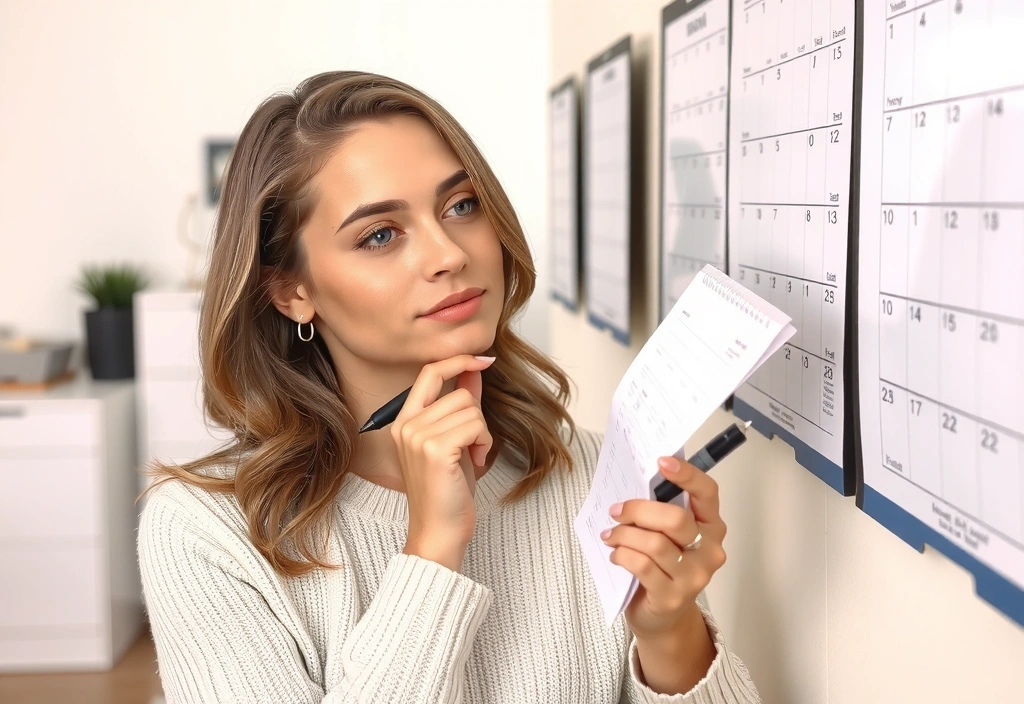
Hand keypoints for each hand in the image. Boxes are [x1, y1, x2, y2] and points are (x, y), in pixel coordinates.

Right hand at [392, 355, 494, 569]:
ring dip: (482, 434)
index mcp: (404, 421)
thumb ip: (460, 405)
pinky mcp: (435, 448)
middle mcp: (406, 425)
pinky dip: (484, 443)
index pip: (429, 372)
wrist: (439, 531)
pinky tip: (475, 462)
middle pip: (460, 394)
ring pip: (470, 409)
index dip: (458, 361)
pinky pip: (476, 425)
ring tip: (471, 457)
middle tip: (472, 447)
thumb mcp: (454, 441)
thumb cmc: (447, 491)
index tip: (483, 359)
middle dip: (477, 419)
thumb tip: (474, 371)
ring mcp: (417, 436)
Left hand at [602, 456, 726, 641]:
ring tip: (610, 535)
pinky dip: (622, 555)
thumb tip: (636, 483)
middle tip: (616, 511)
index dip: (687, 474)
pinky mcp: (673, 596)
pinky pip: (641, 565)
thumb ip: (661, 511)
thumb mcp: (668, 535)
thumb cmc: (663, 566)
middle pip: (675, 519)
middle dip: (639, 510)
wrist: (663, 618)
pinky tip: (616, 555)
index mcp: (712, 526)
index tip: (661, 461)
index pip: (707, 493)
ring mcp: (694, 576)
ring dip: (624, 535)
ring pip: (654, 544)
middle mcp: (710, 550)